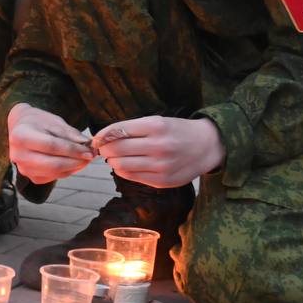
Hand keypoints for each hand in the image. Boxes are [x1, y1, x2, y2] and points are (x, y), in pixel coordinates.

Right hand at [7, 103, 94, 185]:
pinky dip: (67, 171)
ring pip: (54, 172)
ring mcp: (23, 168)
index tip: (89, 150)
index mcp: (20, 136)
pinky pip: (53, 177)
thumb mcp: (52, 120)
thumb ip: (69, 133)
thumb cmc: (37, 121)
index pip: (51, 146)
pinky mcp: (31, 177)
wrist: (20, 127)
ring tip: (86, 159)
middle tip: (91, 156)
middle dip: (76, 161)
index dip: (72, 149)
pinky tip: (75, 163)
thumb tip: (86, 144)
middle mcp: (18, 155)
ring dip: (74, 167)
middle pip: (53, 163)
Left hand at [91, 116, 224, 187]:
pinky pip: (132, 177)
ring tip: (113, 158)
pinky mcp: (162, 181)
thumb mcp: (157, 121)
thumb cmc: (177, 131)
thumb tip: (103, 138)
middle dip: (104, 149)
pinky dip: (123, 171)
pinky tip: (125, 166)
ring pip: (122, 165)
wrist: (206, 146)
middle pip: (117, 149)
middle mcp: (158, 146)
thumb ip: (132, 129)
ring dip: (112, 161)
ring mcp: (161, 166)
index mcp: (156, 126)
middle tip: (102, 149)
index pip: (118, 131)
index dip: (102, 136)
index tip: (96, 138)